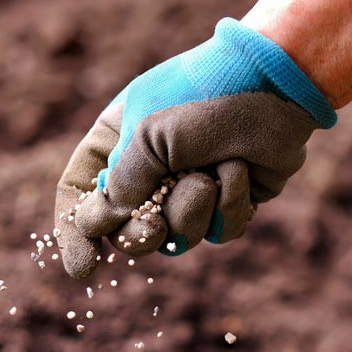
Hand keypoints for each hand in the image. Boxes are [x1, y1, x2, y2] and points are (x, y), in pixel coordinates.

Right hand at [54, 18, 335, 278]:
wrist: (275, 83)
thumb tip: (108, 224)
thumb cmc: (204, 95)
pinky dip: (229, 205)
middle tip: (153, 228)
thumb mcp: (148, 134)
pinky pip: (219, 233)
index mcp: (116, 142)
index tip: (86, 268)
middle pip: (126, 231)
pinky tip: (240, 171)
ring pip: (176, 238)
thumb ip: (122, 183)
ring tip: (210, 174)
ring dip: (192, 210)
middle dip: (141, 235)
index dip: (76, 234)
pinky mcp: (229, 201)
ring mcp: (190, 187)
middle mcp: (150, 169)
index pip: (79, 194)